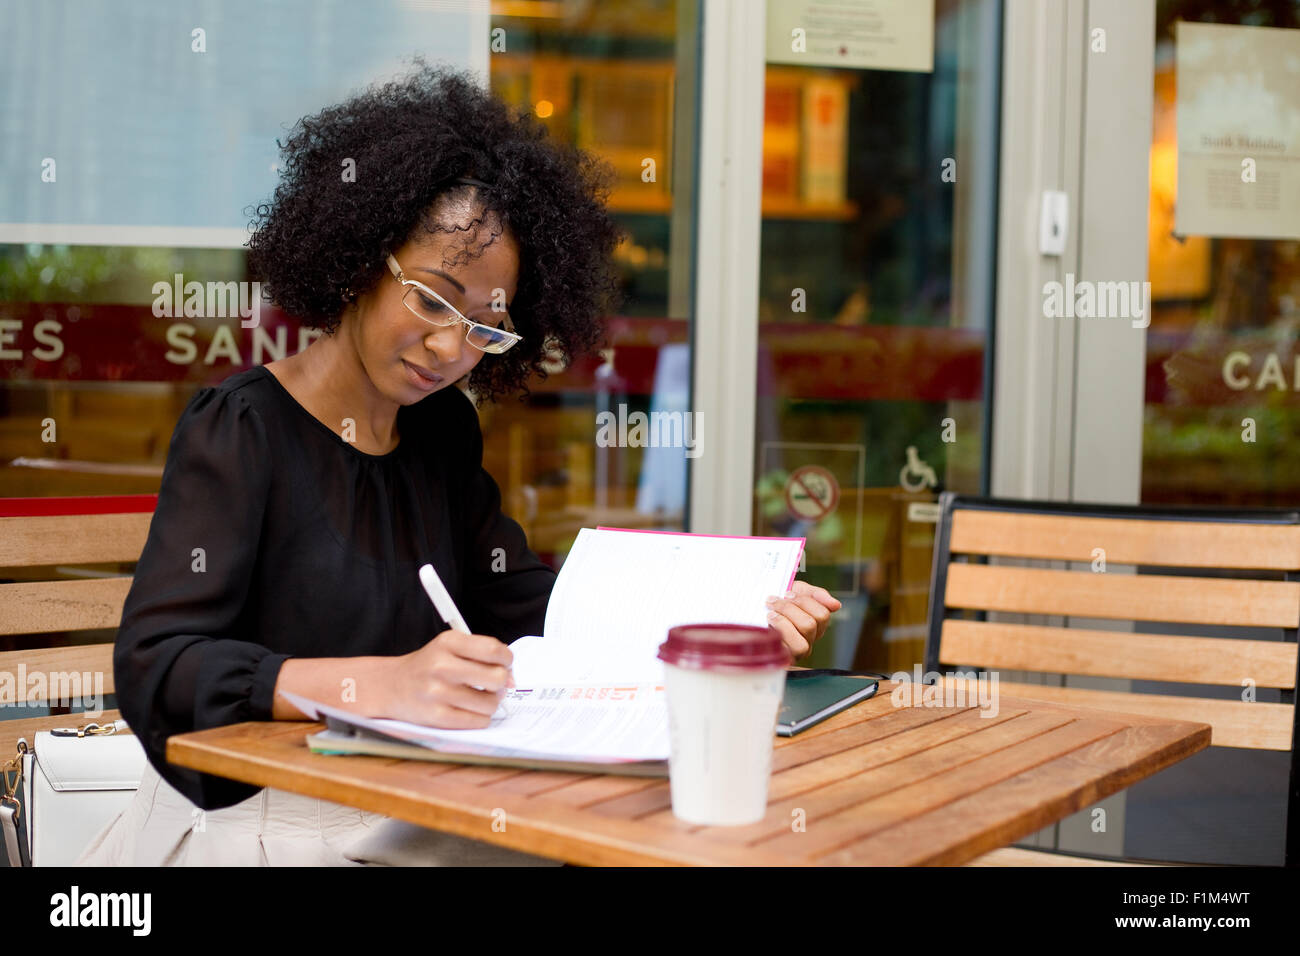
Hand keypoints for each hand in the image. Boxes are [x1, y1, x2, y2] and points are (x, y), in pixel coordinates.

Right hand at [385, 629, 513, 728]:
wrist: (391, 686)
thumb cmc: (428, 666)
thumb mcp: (450, 648)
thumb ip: (481, 655)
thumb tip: (512, 678)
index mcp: (448, 642)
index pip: (493, 650)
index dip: (507, 659)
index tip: (505, 663)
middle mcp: (441, 666)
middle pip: (496, 678)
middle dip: (501, 682)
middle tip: (493, 683)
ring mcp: (437, 693)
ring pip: (490, 704)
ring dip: (490, 702)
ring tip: (478, 697)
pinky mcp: (436, 717)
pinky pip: (477, 721)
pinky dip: (479, 718)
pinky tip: (469, 710)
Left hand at [765, 580, 841, 660]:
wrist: (750, 612)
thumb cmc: (776, 601)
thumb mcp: (796, 591)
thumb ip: (816, 595)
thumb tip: (836, 605)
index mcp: (816, 623)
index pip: (823, 614)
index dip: (804, 601)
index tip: (787, 593)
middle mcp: (810, 640)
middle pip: (810, 625)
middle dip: (789, 609)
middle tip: (773, 601)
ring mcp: (797, 653)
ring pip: (801, 643)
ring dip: (783, 623)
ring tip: (770, 614)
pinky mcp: (783, 660)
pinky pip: (786, 653)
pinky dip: (777, 635)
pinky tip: (767, 625)